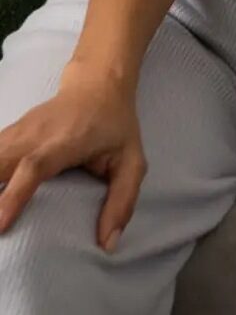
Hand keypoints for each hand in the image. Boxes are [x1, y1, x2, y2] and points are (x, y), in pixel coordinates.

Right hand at [0, 59, 146, 250]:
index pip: (34, 166)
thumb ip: (123, 201)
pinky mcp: (10, 132)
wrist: (98, 83)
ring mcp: (20, 130)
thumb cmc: (115, 125)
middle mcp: (36, 134)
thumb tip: (107, 244)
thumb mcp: (131, 161)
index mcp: (65, 141)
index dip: (15, 194)